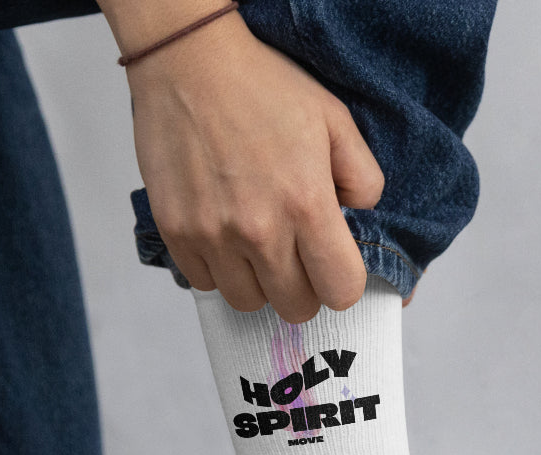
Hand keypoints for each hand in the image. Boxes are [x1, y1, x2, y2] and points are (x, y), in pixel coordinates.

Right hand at [105, 6, 383, 322]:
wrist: (188, 61)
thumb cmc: (262, 88)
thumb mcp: (336, 121)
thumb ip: (363, 177)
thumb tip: (361, 216)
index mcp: (308, 206)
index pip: (340, 292)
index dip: (342, 283)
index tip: (332, 266)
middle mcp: (260, 230)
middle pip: (296, 308)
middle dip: (303, 288)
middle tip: (296, 257)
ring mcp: (214, 236)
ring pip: (249, 303)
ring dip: (259, 283)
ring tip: (257, 246)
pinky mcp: (177, 232)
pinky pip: (205, 283)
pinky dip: (218, 271)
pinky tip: (224, 238)